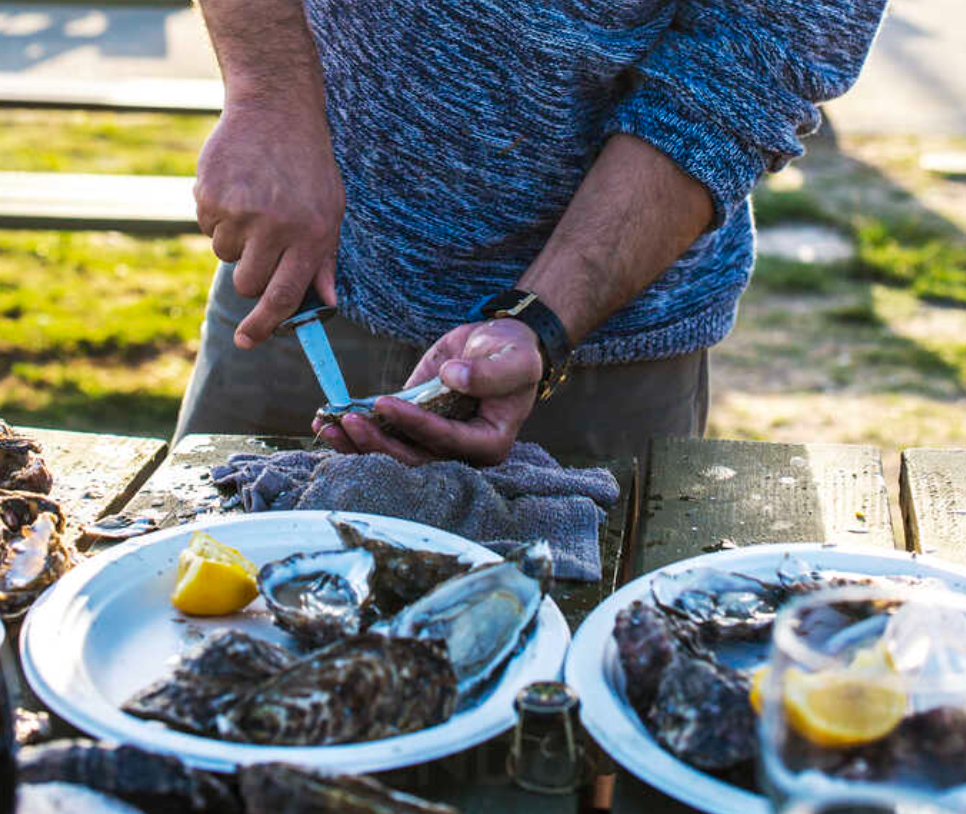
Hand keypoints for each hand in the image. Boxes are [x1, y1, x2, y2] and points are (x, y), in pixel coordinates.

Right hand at [194, 97, 345, 347]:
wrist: (276, 111)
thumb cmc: (309, 169)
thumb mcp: (331, 212)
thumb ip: (325, 260)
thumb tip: (326, 303)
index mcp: (310, 236)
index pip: (283, 297)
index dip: (263, 326)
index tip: (247, 341)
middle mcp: (275, 227)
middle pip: (248, 284)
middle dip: (250, 276)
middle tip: (261, 244)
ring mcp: (240, 211)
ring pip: (225, 255)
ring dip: (236, 240)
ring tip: (255, 203)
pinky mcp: (210, 195)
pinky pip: (206, 226)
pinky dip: (218, 215)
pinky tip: (237, 187)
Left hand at [315, 319, 543, 465]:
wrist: (500, 343)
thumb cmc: (514, 352)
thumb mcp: (514, 357)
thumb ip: (490, 372)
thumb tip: (454, 377)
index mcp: (489, 441)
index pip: (447, 441)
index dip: (415, 425)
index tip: (385, 403)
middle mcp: (459, 449)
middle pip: (414, 459)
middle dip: (377, 444)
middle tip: (349, 422)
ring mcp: (432, 440)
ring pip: (393, 453)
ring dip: (358, 444)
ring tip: (326, 426)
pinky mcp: (412, 424)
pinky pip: (383, 433)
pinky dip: (355, 430)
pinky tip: (326, 421)